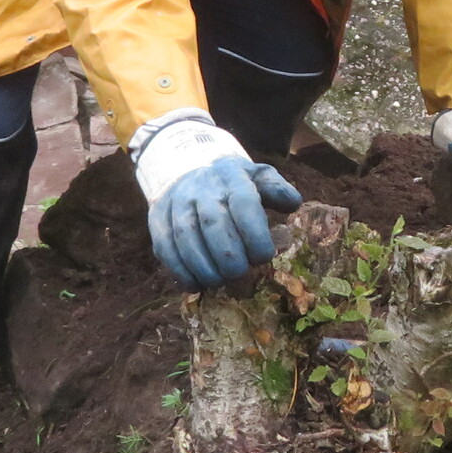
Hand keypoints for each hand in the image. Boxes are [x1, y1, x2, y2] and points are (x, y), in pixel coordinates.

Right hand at [148, 154, 305, 289]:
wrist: (188, 167)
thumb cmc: (233, 182)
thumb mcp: (258, 176)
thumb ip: (277, 189)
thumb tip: (293, 204)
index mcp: (232, 178)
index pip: (243, 203)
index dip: (254, 233)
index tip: (264, 256)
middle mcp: (202, 189)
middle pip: (213, 223)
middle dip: (227, 254)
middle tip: (240, 274)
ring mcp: (177, 204)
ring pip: (185, 237)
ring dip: (202, 266)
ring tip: (218, 282)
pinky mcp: (158, 219)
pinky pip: (165, 247)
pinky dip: (179, 270)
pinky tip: (195, 284)